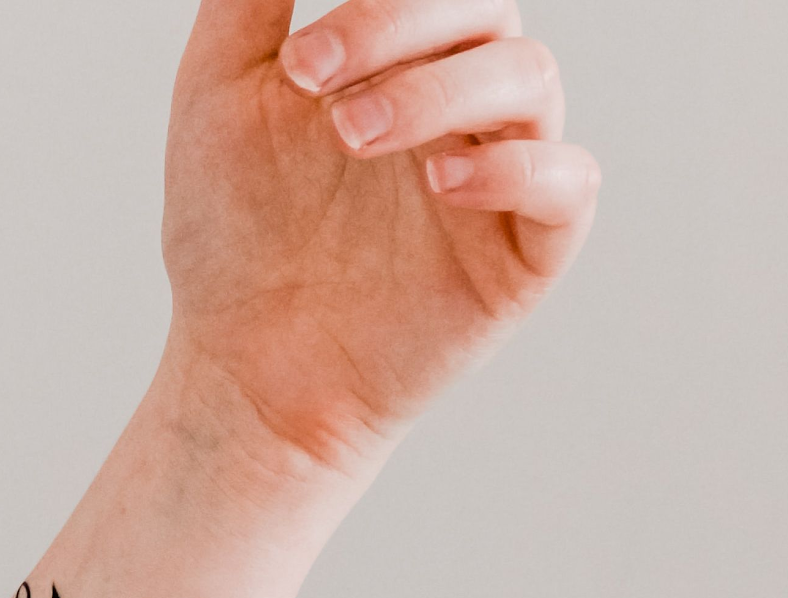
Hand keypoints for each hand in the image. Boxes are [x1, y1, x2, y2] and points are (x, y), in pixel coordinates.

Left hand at [160, 0, 599, 473]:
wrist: (242, 371)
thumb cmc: (233, 237)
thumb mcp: (221, 96)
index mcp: (400, 54)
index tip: (305, 37)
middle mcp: (460, 103)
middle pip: (484, 11)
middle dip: (395, 24)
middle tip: (309, 76)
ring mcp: (499, 175)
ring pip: (529, 79)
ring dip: (439, 90)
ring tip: (350, 135)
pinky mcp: (525, 254)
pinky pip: (566, 184)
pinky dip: (515, 166)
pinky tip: (438, 182)